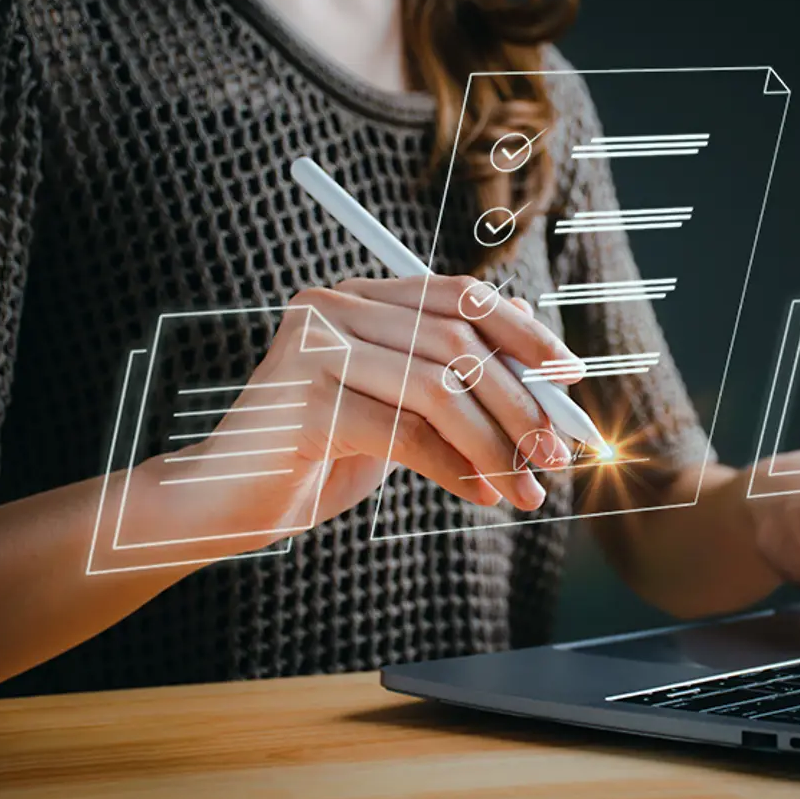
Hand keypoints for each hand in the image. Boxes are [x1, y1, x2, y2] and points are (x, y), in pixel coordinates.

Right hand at [143, 276, 583, 550]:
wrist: (225, 503)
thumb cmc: (320, 455)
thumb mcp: (399, 410)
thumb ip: (454, 383)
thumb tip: (547, 380)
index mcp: (358, 296)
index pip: (459, 295)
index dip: (524, 333)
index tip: (573, 376)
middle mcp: (332, 308)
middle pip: (457, 342)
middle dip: (521, 402)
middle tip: (559, 452)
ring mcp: (313, 351)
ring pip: (439, 389)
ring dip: (496, 445)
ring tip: (527, 489)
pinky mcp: (303, 403)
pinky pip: (406, 433)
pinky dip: (456, 469)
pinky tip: (480, 496)